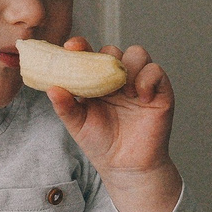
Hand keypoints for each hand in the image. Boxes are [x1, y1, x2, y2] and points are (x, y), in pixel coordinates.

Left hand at [42, 38, 182, 211]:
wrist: (125, 166)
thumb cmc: (101, 143)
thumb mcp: (77, 124)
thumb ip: (65, 106)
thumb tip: (51, 88)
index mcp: (96, 81)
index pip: (89, 55)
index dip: (81, 46)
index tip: (71, 46)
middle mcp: (117, 78)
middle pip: (113, 51)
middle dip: (104, 55)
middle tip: (96, 69)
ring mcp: (139, 83)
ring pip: (137, 54)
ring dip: (127, 66)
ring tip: (120, 89)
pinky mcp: (159, 92)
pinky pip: (156, 72)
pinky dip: (147, 79)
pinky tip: (139, 96)